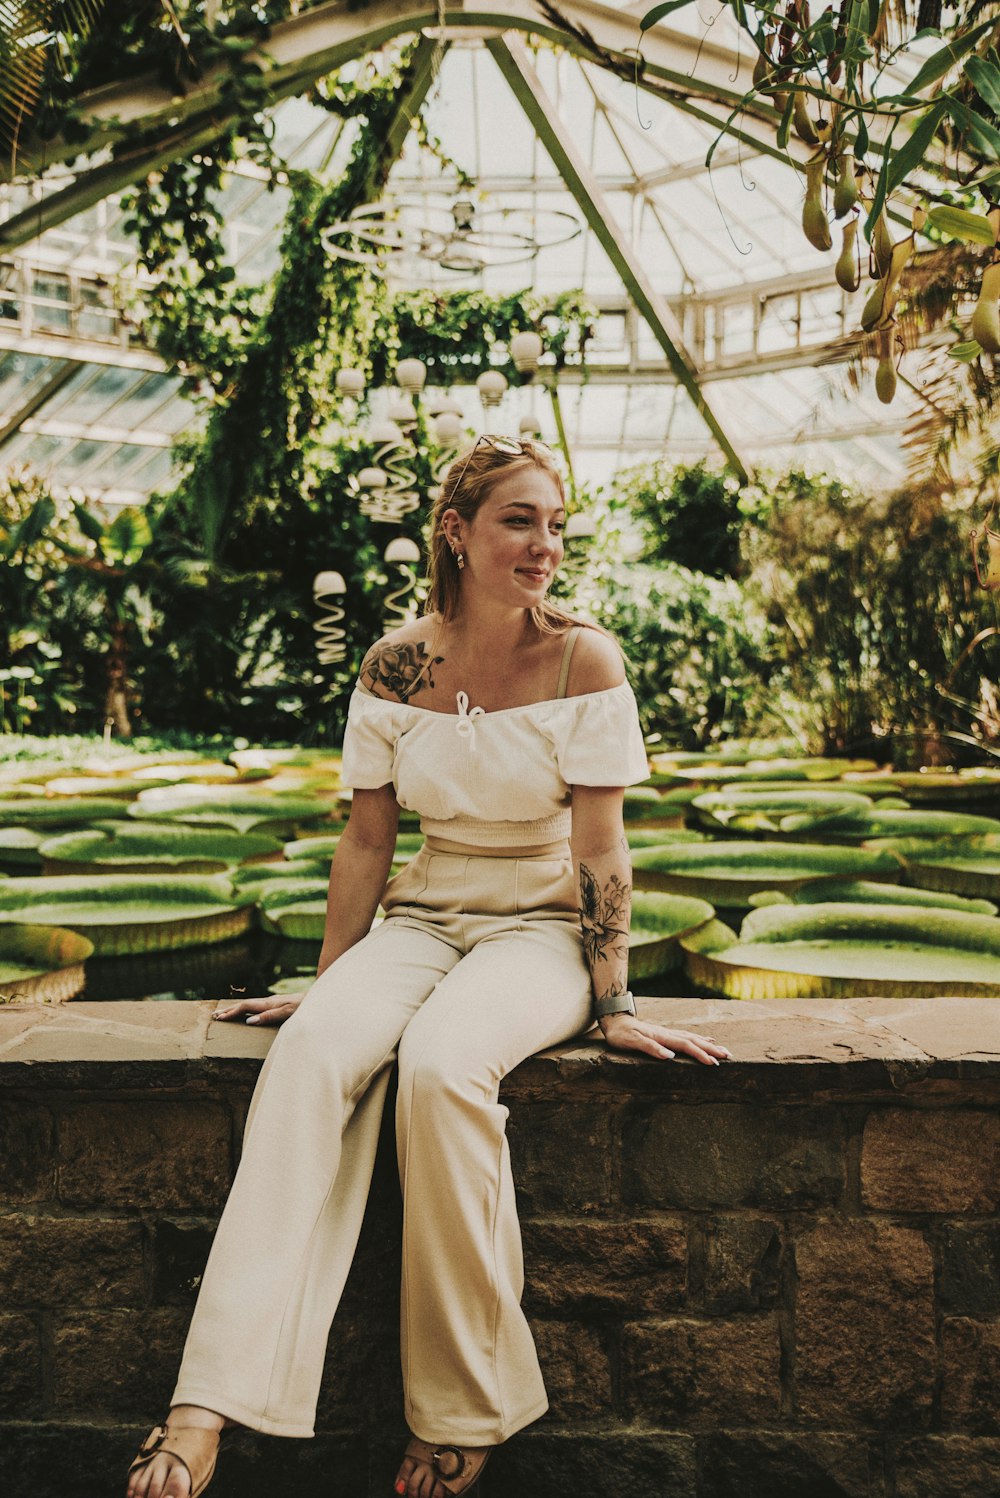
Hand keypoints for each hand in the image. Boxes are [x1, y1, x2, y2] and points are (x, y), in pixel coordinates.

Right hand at [211, 995, 300, 1026]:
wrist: (320, 1000)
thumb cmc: (306, 1008)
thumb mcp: (288, 1013)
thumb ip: (269, 1016)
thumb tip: (249, 1021)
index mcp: (269, 1003)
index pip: (246, 1007)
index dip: (232, 1013)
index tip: (219, 1019)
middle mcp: (270, 1001)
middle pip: (245, 1004)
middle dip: (230, 1010)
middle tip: (215, 1016)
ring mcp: (274, 1002)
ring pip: (251, 1004)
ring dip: (237, 1009)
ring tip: (225, 1013)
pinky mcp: (279, 1004)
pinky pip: (258, 1006)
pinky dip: (247, 1009)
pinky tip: (247, 1012)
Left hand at [599, 1014, 730, 1065]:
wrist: (614, 1019)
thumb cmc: (620, 1034)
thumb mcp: (631, 1042)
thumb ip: (650, 1048)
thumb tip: (670, 1057)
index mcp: (661, 1037)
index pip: (685, 1046)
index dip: (700, 1054)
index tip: (713, 1063)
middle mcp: (667, 1034)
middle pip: (694, 1040)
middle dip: (711, 1049)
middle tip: (728, 1056)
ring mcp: (667, 1033)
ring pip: (693, 1038)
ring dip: (708, 1044)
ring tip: (723, 1050)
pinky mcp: (665, 1034)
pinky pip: (687, 1037)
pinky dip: (699, 1039)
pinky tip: (706, 1040)